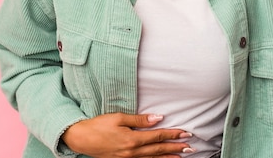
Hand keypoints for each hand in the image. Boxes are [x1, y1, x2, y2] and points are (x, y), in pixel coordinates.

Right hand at [61, 113, 194, 157]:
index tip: (186, 133)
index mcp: (133, 139)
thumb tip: (158, 118)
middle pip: (159, 149)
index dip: (173, 134)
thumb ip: (139, 120)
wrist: (81, 139)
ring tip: (181, 156)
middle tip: (190, 147)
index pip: (158, 136)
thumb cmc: (99, 126)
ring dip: (168, 157)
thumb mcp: (119, 118)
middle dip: (176, 148)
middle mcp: (133, 152)